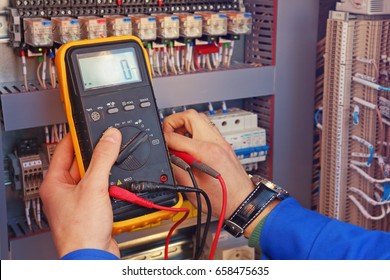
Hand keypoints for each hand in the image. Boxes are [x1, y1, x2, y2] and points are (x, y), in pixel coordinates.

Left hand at [39, 128, 121, 257]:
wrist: (93, 256)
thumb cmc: (81, 230)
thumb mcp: (93, 186)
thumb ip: (102, 158)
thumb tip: (109, 137)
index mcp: (54, 182)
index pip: (64, 149)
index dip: (77, 135)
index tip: (90, 125)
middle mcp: (64, 191)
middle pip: (82, 162)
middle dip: (97, 155)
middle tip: (110, 145)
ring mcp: (78, 200)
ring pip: (94, 176)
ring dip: (107, 172)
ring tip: (115, 169)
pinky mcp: (92, 209)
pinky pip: (102, 190)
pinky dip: (111, 186)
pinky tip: (118, 187)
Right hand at [163, 109, 254, 218]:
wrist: (243, 202)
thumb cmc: (222, 200)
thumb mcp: (190, 188)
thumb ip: (175, 167)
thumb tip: (166, 155)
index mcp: (205, 152)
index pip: (176, 136)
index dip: (163, 139)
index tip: (160, 144)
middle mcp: (215, 142)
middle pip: (190, 115)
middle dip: (174, 122)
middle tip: (168, 134)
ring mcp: (221, 142)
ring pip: (200, 119)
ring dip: (185, 125)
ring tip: (178, 139)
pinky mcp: (224, 145)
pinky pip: (207, 128)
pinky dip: (196, 131)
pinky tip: (191, 144)